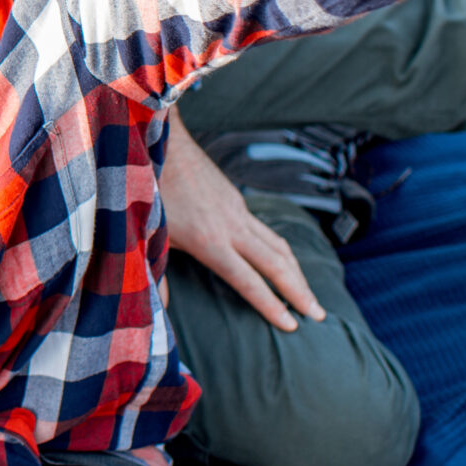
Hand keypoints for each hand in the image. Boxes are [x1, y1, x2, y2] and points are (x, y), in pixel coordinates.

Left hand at [159, 113, 323, 332]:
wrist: (159, 139)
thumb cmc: (149, 190)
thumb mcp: (146, 235)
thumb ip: (154, 274)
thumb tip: (157, 311)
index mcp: (210, 241)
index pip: (248, 280)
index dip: (271, 305)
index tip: (293, 327)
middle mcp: (232, 226)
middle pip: (277, 264)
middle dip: (300, 293)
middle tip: (320, 316)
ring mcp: (237, 209)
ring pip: (278, 244)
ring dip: (297, 272)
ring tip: (309, 295)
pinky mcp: (236, 198)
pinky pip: (266, 230)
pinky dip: (282, 250)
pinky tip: (282, 261)